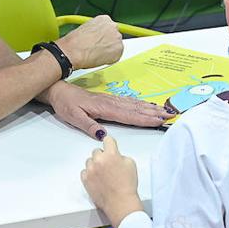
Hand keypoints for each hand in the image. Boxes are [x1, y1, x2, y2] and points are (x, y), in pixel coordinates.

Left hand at [46, 82, 169, 139]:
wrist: (59, 91)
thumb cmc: (66, 104)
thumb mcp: (74, 117)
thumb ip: (89, 126)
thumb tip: (104, 136)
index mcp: (104, 108)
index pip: (128, 115)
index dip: (145, 119)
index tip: (158, 120)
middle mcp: (110, 103)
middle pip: (136, 109)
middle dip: (153, 112)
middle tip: (169, 115)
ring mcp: (110, 100)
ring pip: (134, 104)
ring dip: (149, 107)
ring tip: (163, 110)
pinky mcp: (108, 100)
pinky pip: (128, 102)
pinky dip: (139, 103)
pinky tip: (145, 105)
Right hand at [55, 15, 123, 69]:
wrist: (74, 51)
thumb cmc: (75, 41)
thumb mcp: (85, 28)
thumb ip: (95, 30)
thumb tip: (95, 36)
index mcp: (104, 19)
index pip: (109, 27)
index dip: (103, 35)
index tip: (99, 40)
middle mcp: (113, 26)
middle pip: (114, 36)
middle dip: (108, 42)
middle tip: (98, 48)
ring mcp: (117, 38)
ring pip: (116, 46)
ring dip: (109, 50)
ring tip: (97, 54)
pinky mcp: (119, 50)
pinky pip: (116, 56)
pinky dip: (110, 59)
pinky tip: (100, 59)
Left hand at [81, 137, 142, 227]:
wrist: (120, 202)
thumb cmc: (127, 186)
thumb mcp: (131, 164)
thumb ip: (121, 156)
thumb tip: (115, 156)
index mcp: (111, 154)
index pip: (107, 140)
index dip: (110, 143)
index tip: (110, 146)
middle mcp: (98, 160)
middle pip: (97, 151)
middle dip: (103, 156)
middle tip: (109, 165)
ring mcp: (90, 170)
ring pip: (90, 161)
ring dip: (95, 164)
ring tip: (103, 174)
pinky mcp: (85, 180)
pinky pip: (84, 171)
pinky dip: (90, 174)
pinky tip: (97, 179)